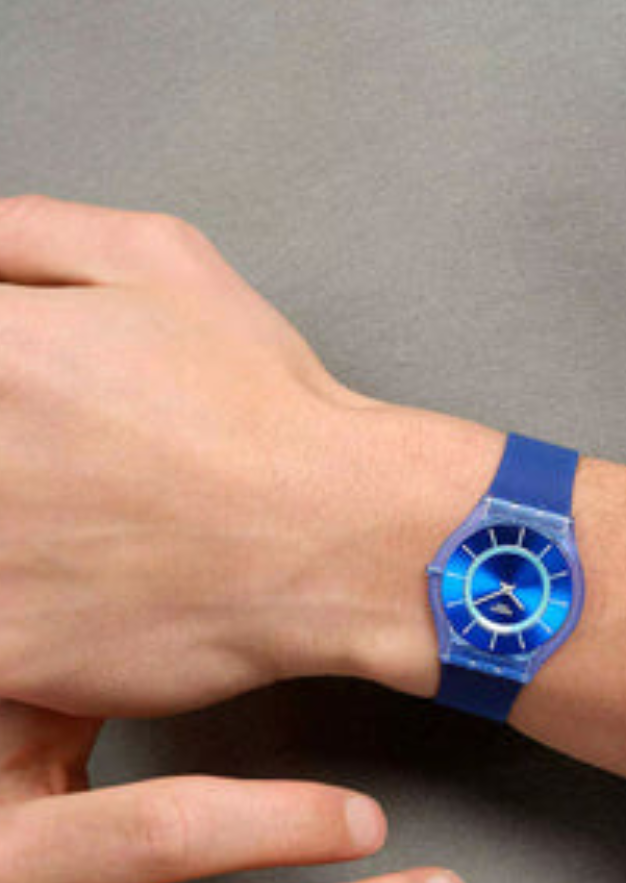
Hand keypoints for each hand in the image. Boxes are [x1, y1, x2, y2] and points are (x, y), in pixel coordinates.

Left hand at [0, 193, 500, 716]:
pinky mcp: (5, 647)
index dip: (3, 390)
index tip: (26, 413)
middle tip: (66, 473)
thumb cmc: (261, 410)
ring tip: (79, 528)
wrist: (334, 536)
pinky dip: (26, 614)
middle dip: (12, 460)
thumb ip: (28, 235)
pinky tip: (77, 592)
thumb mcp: (159, 259)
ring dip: (17, 530)